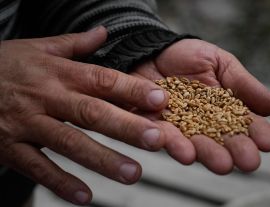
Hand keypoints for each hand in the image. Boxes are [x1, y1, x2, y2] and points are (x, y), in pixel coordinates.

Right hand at [0, 27, 171, 204]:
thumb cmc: (5, 66)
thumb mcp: (38, 48)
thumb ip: (74, 44)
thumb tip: (103, 31)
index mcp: (58, 73)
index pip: (102, 80)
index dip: (131, 90)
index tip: (159, 100)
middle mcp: (46, 98)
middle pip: (92, 113)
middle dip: (126, 127)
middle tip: (156, 140)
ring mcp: (27, 124)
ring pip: (69, 142)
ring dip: (102, 159)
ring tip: (132, 173)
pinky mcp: (10, 147)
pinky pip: (37, 167)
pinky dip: (60, 182)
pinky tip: (85, 196)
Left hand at [131, 39, 269, 173]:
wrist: (151, 52)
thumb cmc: (189, 57)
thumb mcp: (221, 63)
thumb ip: (243, 84)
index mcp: (226, 111)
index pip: (247, 125)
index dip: (260, 134)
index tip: (269, 143)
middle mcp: (206, 125)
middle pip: (225, 141)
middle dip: (238, 151)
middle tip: (250, 162)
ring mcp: (182, 129)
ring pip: (198, 145)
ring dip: (210, 155)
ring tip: (223, 164)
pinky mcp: (156, 128)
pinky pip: (165, 138)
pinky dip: (176, 146)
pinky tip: (187, 153)